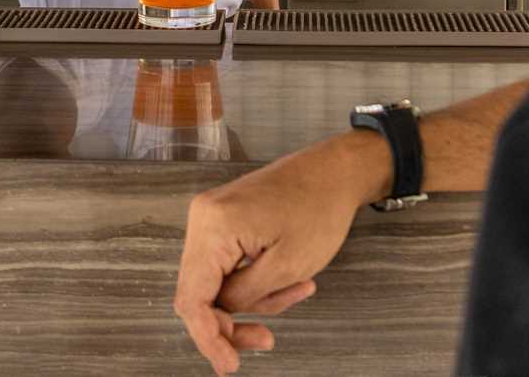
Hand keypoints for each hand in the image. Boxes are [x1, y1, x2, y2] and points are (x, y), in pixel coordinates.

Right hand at [174, 131, 387, 373]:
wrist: (335, 171)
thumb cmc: (319, 209)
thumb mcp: (287, 265)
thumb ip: (245, 296)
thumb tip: (219, 314)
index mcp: (214, 227)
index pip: (193, 298)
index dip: (208, 339)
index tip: (229, 365)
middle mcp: (204, 218)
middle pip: (199, 292)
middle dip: (231, 322)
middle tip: (264, 339)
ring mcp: (212, 217)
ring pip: (216, 282)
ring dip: (252, 300)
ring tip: (297, 292)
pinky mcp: (224, 219)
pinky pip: (229, 265)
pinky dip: (254, 282)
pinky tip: (290, 282)